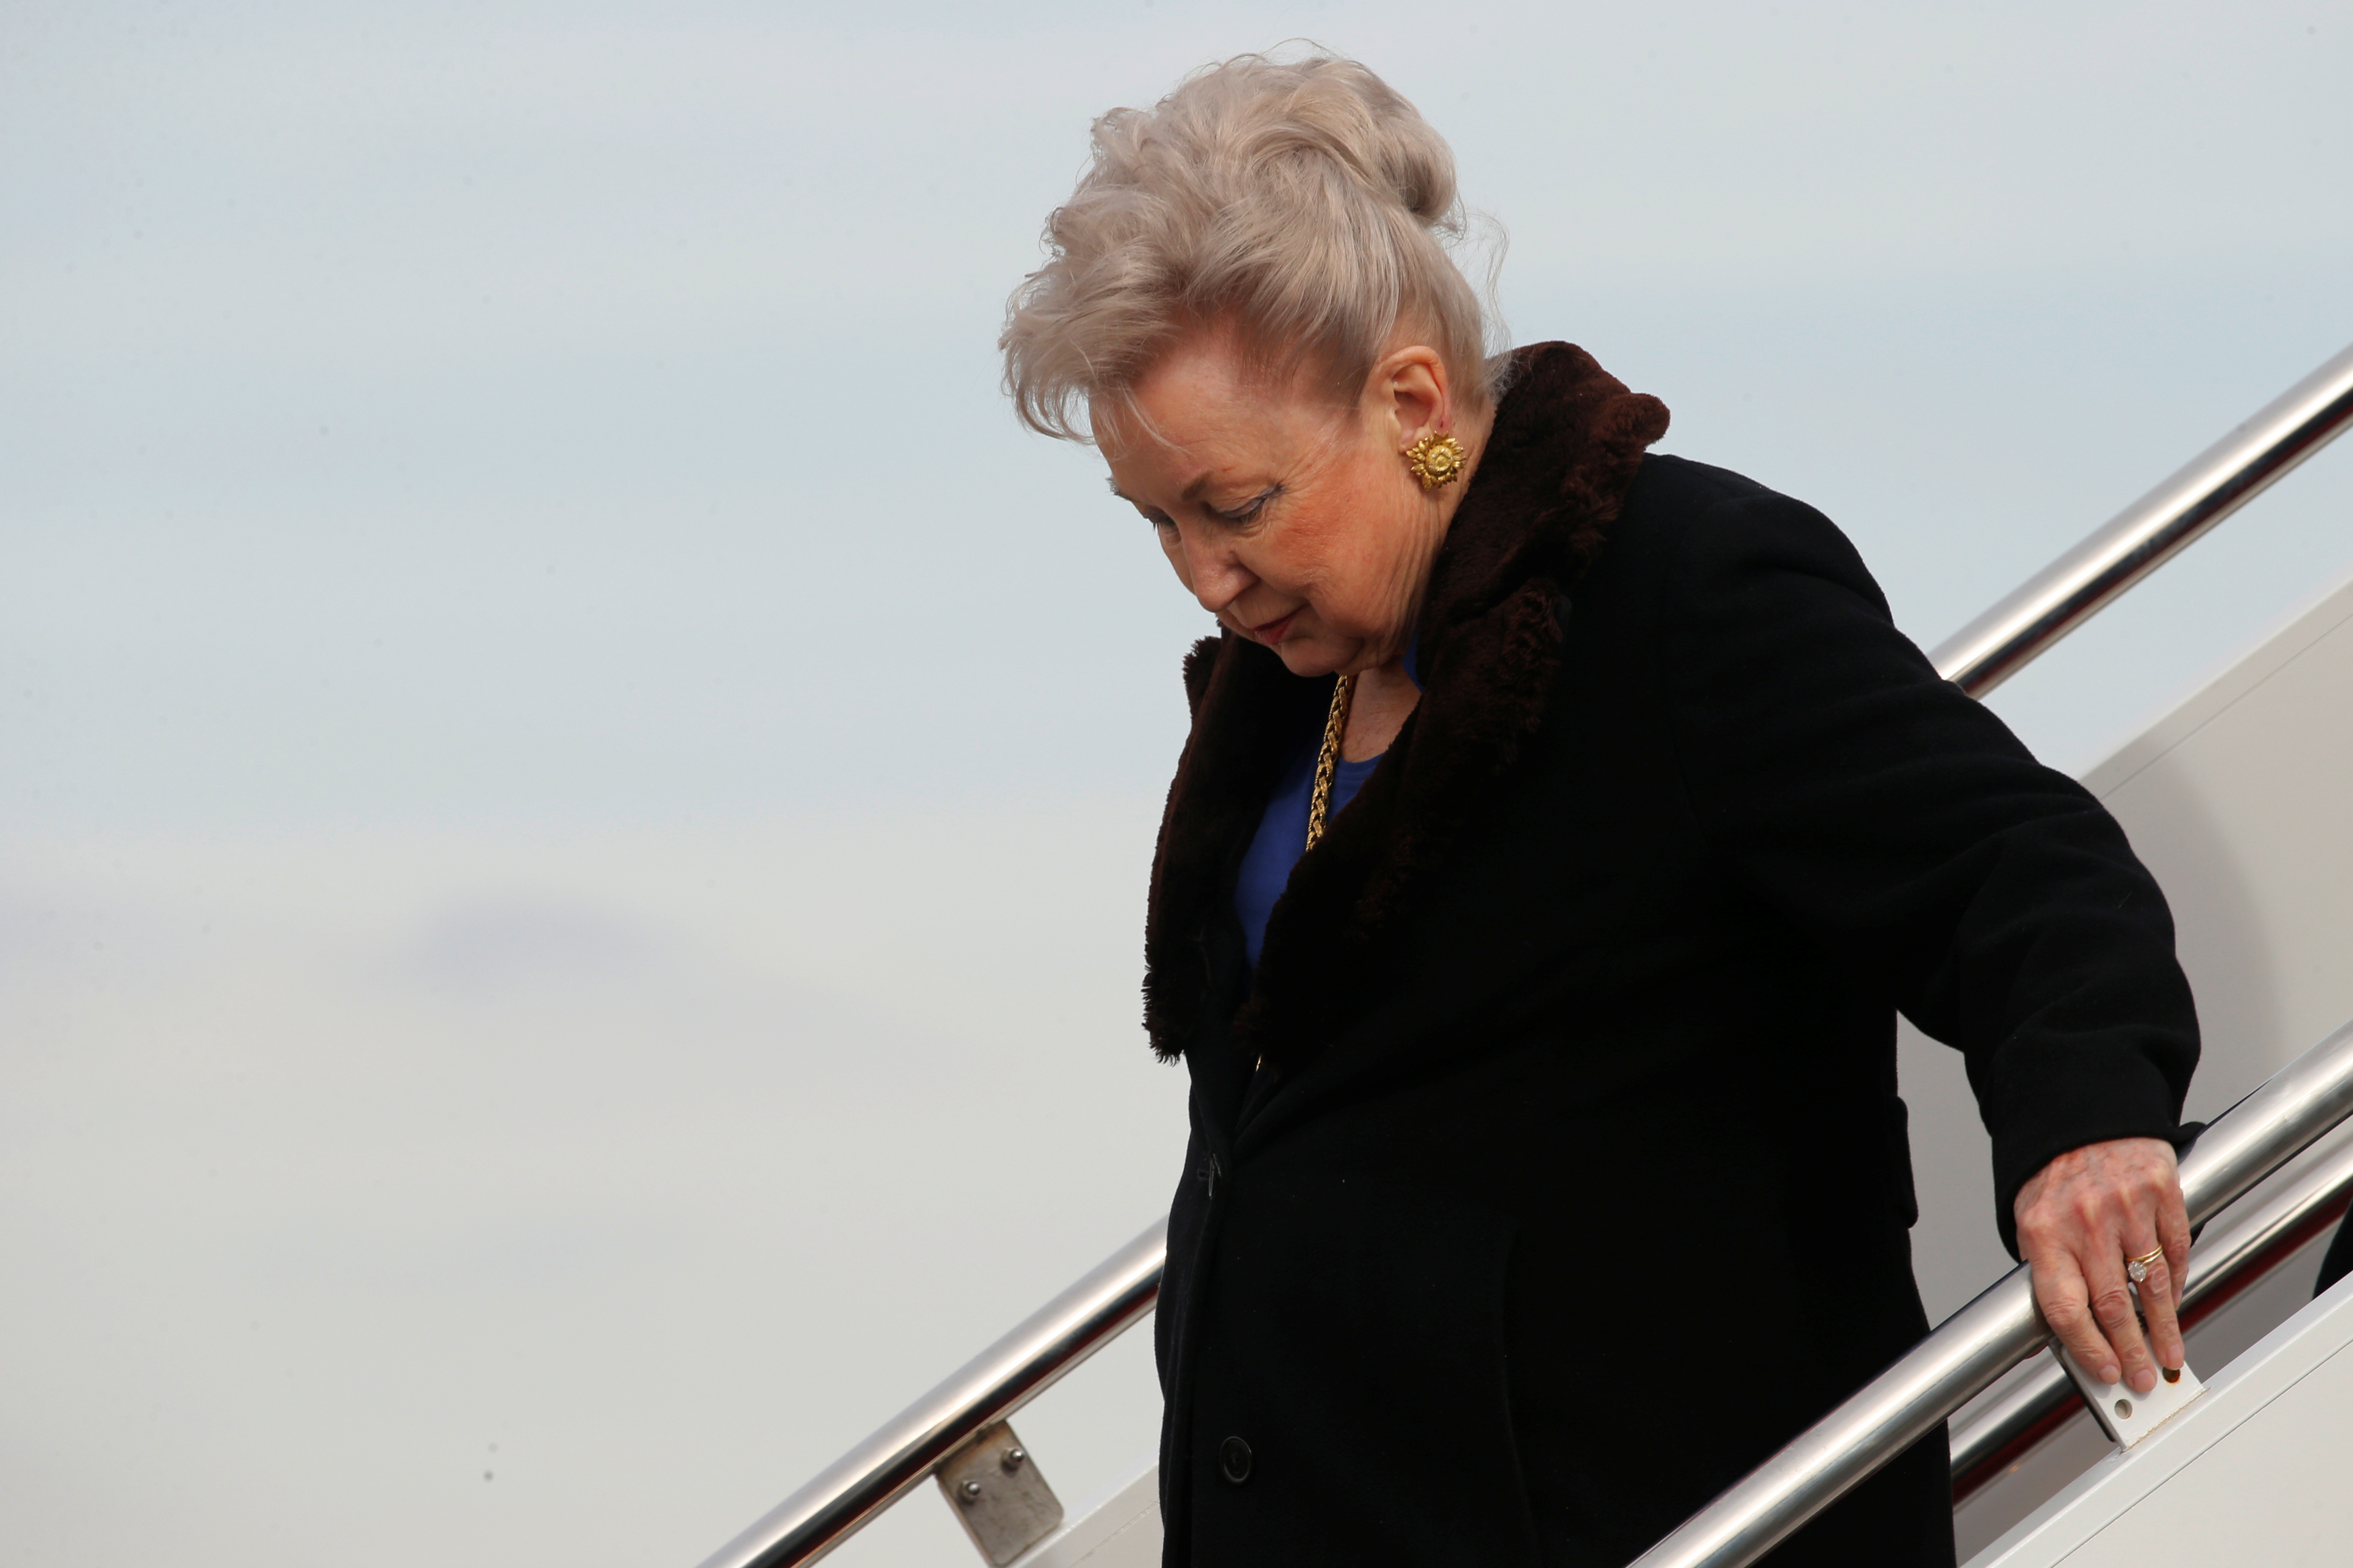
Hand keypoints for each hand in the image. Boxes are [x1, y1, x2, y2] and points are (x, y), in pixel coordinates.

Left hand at [2012, 1137, 2191, 1393]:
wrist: (2077, 1114)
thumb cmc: (2053, 1175)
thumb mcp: (2030, 1220)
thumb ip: (2047, 1269)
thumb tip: (2059, 1331)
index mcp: (2043, 1232)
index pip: (2064, 1307)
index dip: (2087, 1347)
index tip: (2106, 1372)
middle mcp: (2084, 1221)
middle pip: (2112, 1305)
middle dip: (2132, 1351)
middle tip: (2145, 1378)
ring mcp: (2125, 1206)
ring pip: (2151, 1284)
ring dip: (2164, 1328)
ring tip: (2170, 1354)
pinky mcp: (2159, 1190)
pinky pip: (2174, 1251)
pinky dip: (2176, 1283)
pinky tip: (2173, 1302)